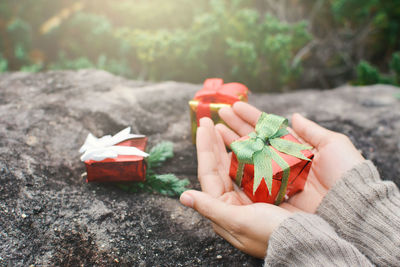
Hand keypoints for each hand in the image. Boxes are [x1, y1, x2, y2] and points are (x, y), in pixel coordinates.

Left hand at [180, 117, 296, 257]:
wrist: (305, 244)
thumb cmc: (271, 234)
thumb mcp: (238, 221)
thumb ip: (210, 207)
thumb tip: (183, 196)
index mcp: (224, 208)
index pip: (209, 173)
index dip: (204, 148)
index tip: (203, 126)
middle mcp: (234, 200)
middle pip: (219, 166)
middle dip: (213, 142)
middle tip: (209, 120)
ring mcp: (250, 194)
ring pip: (235, 164)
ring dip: (228, 144)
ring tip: (223, 125)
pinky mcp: (266, 191)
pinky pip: (252, 167)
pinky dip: (249, 152)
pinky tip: (246, 139)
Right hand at [216, 102, 364, 212]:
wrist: (350, 205)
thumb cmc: (345, 173)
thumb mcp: (332, 144)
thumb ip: (311, 130)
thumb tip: (295, 116)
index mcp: (295, 148)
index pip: (269, 128)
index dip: (252, 117)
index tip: (236, 106)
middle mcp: (283, 161)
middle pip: (255, 140)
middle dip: (237, 125)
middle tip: (221, 113)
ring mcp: (276, 177)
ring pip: (249, 156)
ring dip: (232, 141)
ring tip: (216, 128)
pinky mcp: (271, 193)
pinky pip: (251, 176)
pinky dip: (236, 165)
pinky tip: (223, 153)